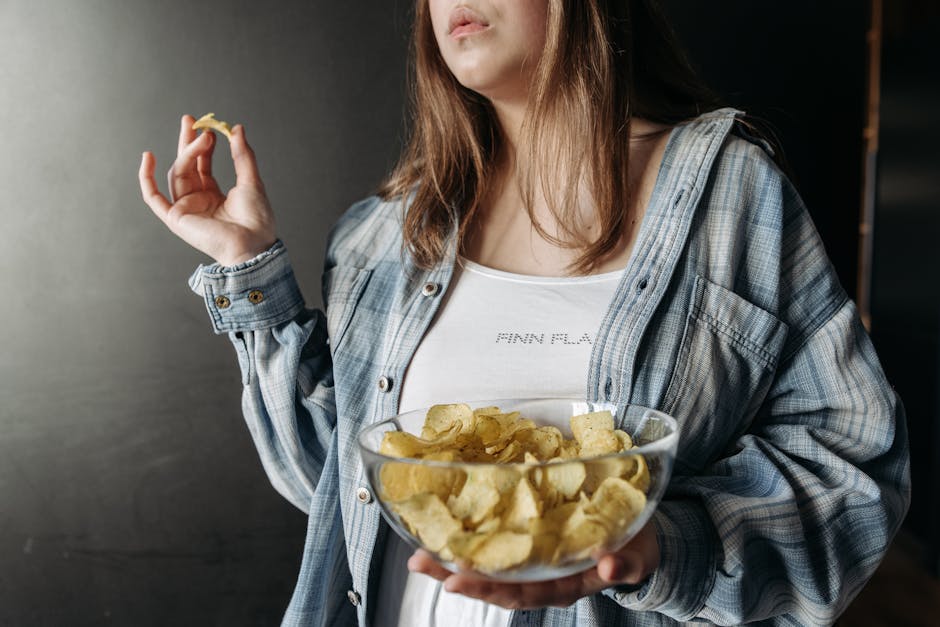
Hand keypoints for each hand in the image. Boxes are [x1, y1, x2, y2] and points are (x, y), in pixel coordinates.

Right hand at [139, 115, 276, 265]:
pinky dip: (147, 178)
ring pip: (178, 173)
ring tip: (203, 137)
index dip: (203, 145)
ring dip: (188, 153)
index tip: (208, 127)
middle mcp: (197, 201)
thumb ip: (242, 155)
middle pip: (186, 165)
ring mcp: (185, 209)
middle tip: (191, 119)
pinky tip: (148, 157)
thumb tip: (236, 128)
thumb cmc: (257, 220)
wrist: (254, 244)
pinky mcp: (176, 218)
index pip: (202, 164)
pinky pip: (153, 197)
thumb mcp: (251, 181)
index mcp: (214, 195)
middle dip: (187, 142)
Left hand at [408, 523, 659, 609]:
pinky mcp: (530, 538)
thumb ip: (625, 564)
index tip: (458, 581)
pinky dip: (470, 540)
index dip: (489, 588)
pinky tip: (443, 532)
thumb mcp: (637, 555)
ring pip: (488, 567)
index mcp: (564, 584)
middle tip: (420, 563)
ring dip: (452, 562)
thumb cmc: (634, 546)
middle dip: (456, 576)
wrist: (638, 533)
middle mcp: (541, 576)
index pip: (521, 591)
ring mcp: (534, 560)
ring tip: (418, 554)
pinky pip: (496, 544)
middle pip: (493, 582)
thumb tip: (608, 567)